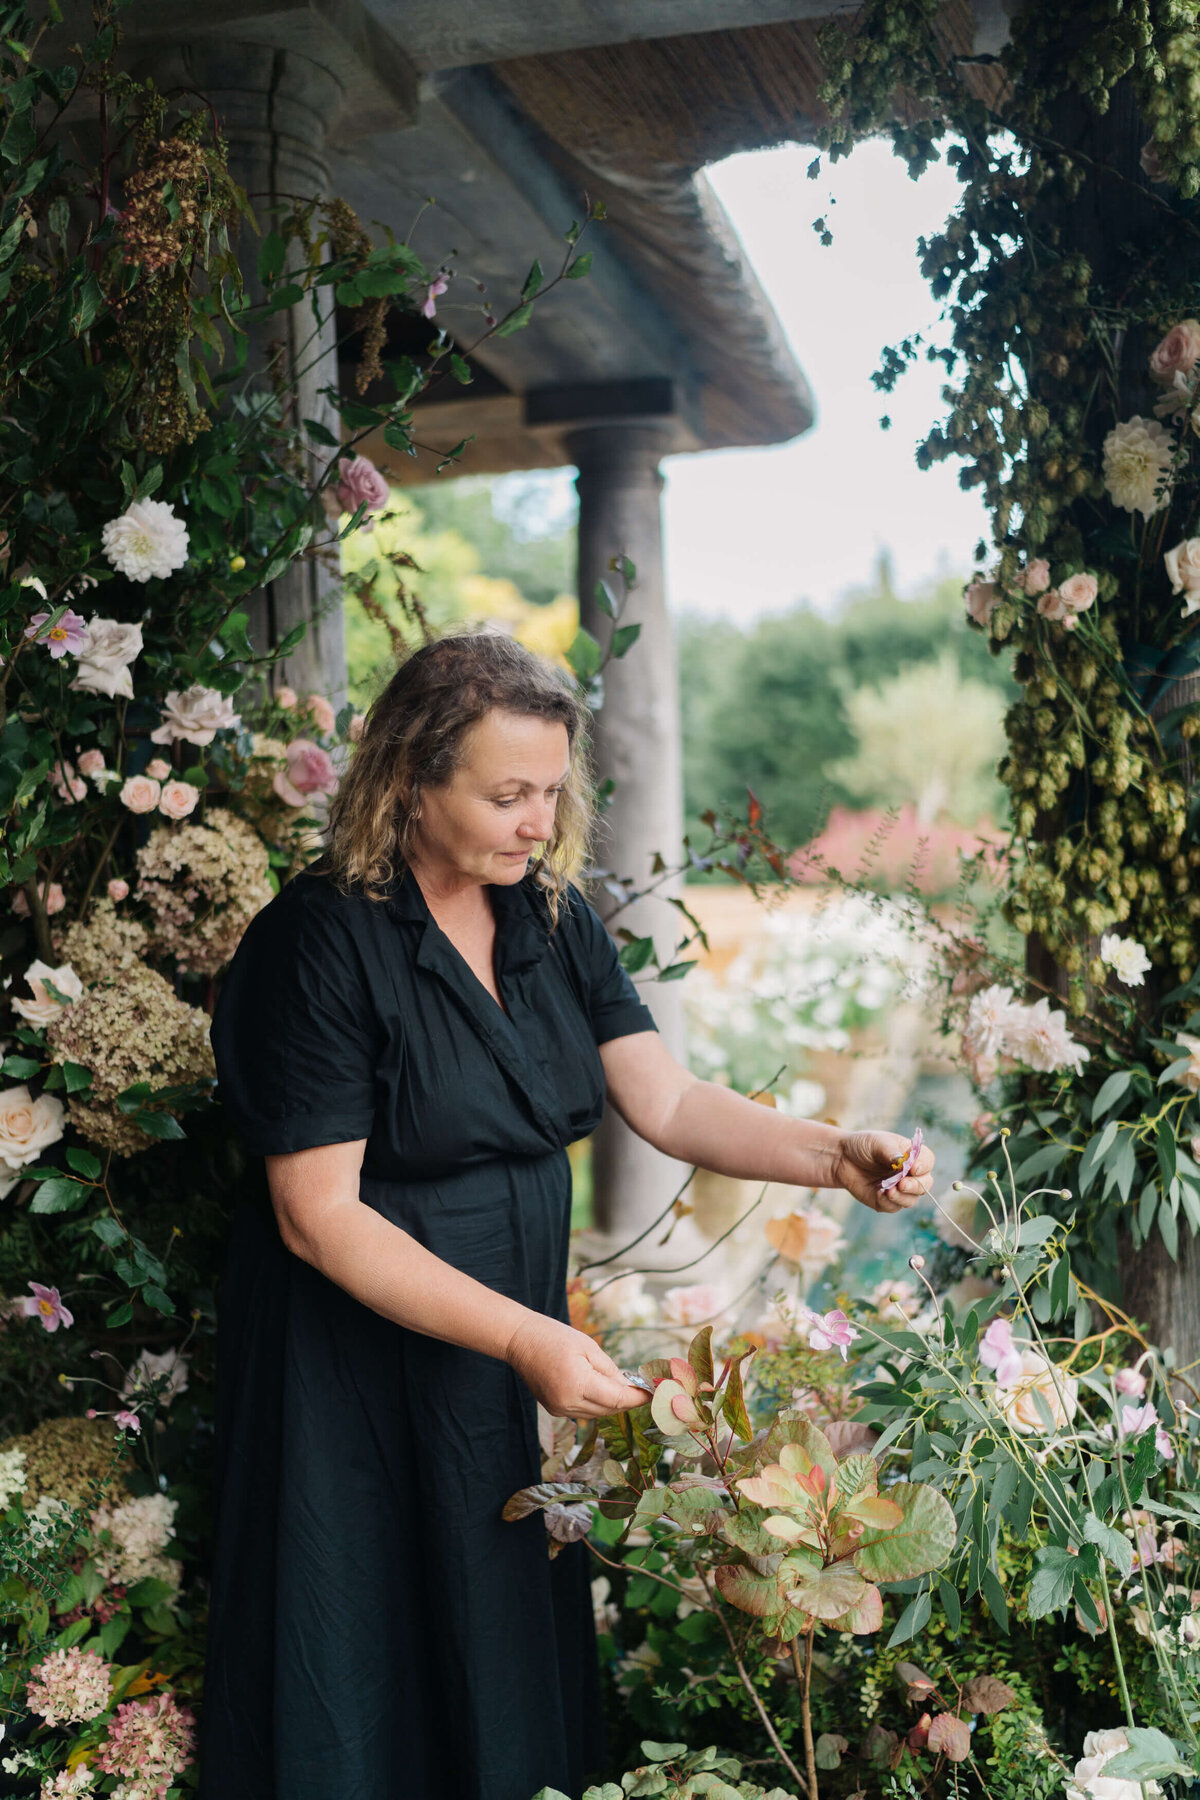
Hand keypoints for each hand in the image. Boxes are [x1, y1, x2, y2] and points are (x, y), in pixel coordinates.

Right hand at [504, 1313, 648, 1417]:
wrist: (519, 1340)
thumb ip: (610, 1370)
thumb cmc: (554, 1336)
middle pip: (609, 1409)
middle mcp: (567, 1402)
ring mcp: (559, 1409)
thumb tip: (629, 1387)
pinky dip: (597, 1402)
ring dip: (614, 1403)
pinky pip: (584, 1410)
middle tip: (646, 1389)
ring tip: (627, 1388)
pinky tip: (603, 1389)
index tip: (655, 1392)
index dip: (638, 1397)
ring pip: (597, 1413)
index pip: (617, 1399)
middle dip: (629, 1400)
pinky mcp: (554, 1409)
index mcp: (577, 1384)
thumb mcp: (588, 1346)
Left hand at [834, 1130, 934, 1214]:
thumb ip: (891, 1152)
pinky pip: (893, 1207)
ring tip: (888, 1190)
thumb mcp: (877, 1142)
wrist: (842, 1158)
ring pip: (911, 1199)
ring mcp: (899, 1189)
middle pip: (925, 1184)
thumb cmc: (863, 1146)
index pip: (927, 1161)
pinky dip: (888, 1202)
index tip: (914, 1168)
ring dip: (902, 1197)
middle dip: (915, 1186)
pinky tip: (878, 1193)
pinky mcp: (886, 1201)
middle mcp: (909, 1174)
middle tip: (902, 1184)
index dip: (924, 1166)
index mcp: (911, 1155)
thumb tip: (901, 1162)